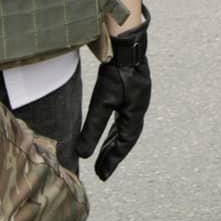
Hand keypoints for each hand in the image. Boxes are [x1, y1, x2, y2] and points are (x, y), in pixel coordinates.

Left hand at [76, 8, 149, 180]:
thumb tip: (82, 154)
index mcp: (134, 115)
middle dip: (112, 154)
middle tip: (101, 170)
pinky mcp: (131, 91)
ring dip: (113, 142)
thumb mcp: (102, 103)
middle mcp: (138, 109)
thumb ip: (92, 128)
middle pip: (125, 138)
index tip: (102, 175)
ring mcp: (136, 100)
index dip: (112, 160)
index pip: (123, 144)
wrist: (126, 45)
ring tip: (102, 154)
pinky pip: (124, 117)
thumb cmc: (115, 73)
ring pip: (125, 128)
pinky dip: (115, 128)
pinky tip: (109, 129)